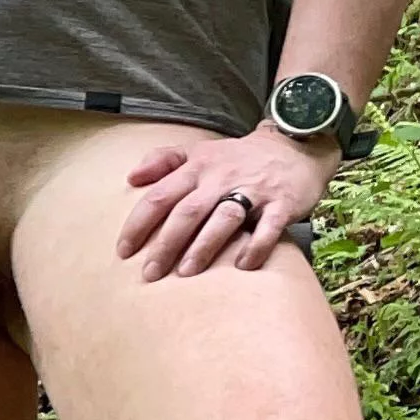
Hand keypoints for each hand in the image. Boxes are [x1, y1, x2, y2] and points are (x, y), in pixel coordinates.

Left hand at [116, 123, 337, 280]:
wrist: (294, 145)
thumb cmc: (238, 158)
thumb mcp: (199, 150)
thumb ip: (163, 160)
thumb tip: (130, 178)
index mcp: (198, 168)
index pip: (160, 196)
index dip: (139, 224)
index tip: (124, 251)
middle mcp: (222, 178)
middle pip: (187, 211)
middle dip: (166, 243)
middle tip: (150, 273)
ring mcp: (254, 190)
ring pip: (223, 218)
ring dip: (204, 246)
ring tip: (186, 272)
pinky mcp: (282, 203)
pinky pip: (268, 227)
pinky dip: (255, 246)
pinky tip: (242, 265)